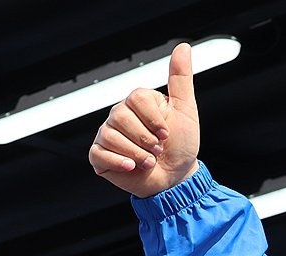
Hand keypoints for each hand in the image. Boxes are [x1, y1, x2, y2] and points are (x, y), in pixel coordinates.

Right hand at [89, 43, 200, 196]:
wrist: (177, 178)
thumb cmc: (182, 145)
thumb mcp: (186, 110)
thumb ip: (181, 79)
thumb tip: (183, 47)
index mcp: (137, 102)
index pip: (136, 98)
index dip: (154, 120)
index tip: (167, 133)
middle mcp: (119, 115)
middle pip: (121, 117)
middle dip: (146, 139)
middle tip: (158, 149)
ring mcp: (107, 134)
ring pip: (112, 136)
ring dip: (138, 154)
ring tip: (150, 160)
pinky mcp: (99, 155)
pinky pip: (99, 153)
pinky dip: (119, 162)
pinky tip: (133, 167)